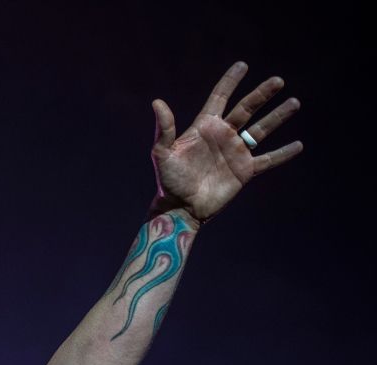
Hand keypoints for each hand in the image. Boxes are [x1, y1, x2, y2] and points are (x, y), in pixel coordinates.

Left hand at [151, 61, 302, 223]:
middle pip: (247, 108)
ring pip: (261, 130)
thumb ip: (164, 129)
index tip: (242, 65)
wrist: (180, 208)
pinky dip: (283, 153)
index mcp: (205, 127)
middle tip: (278, 81)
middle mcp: (223, 136)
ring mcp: (235, 152)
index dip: (230, 81)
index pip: (220, 97)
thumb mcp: (163, 153)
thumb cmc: (168, 181)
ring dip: (278, 116)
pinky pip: (269, 160)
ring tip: (294, 102)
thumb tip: (157, 102)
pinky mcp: (245, 171)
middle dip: (262, 94)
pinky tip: (298, 145)